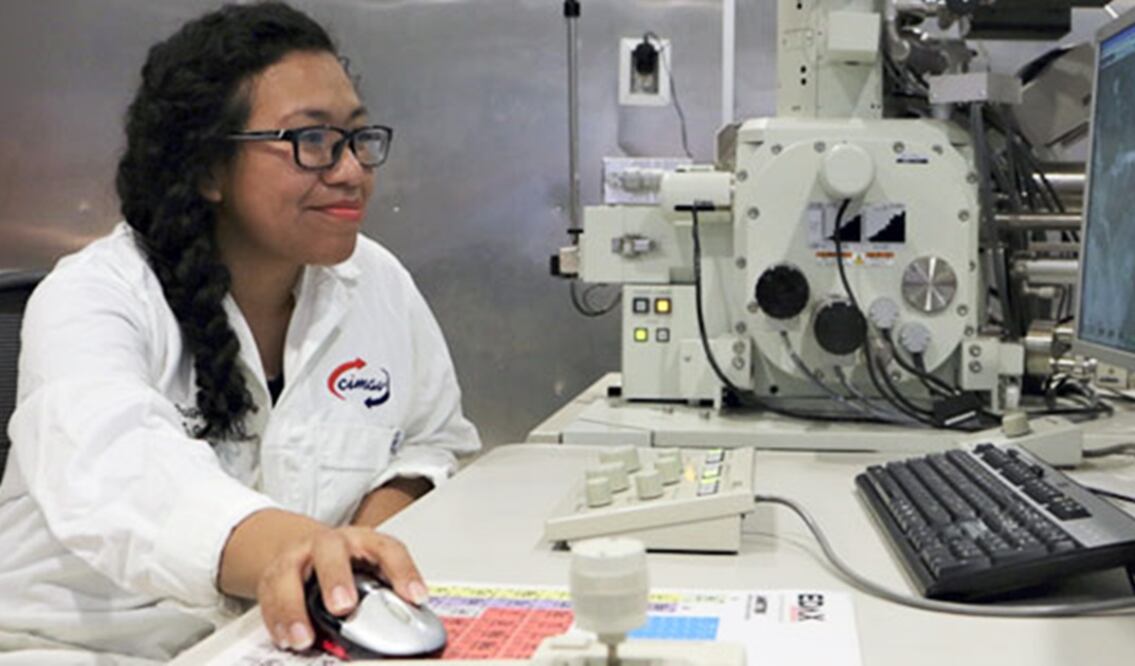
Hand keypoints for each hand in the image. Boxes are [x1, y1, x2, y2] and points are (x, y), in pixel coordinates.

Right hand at [256, 526, 427, 650]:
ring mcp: (297, 557)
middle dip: (336, 579)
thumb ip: (385, 594)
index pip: (388, 550)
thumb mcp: (371, 570)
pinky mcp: (272, 576)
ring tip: (304, 638)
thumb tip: (407, 627)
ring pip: (289, 575)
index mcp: (363, 541)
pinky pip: (268, 597)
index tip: (416, 597)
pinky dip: (275, 620)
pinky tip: (285, 638)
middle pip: (330, 552)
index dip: (403, 572)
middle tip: (343, 607)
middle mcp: (329, 544)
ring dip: (294, 609)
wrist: (305, 549)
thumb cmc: (347, 563)